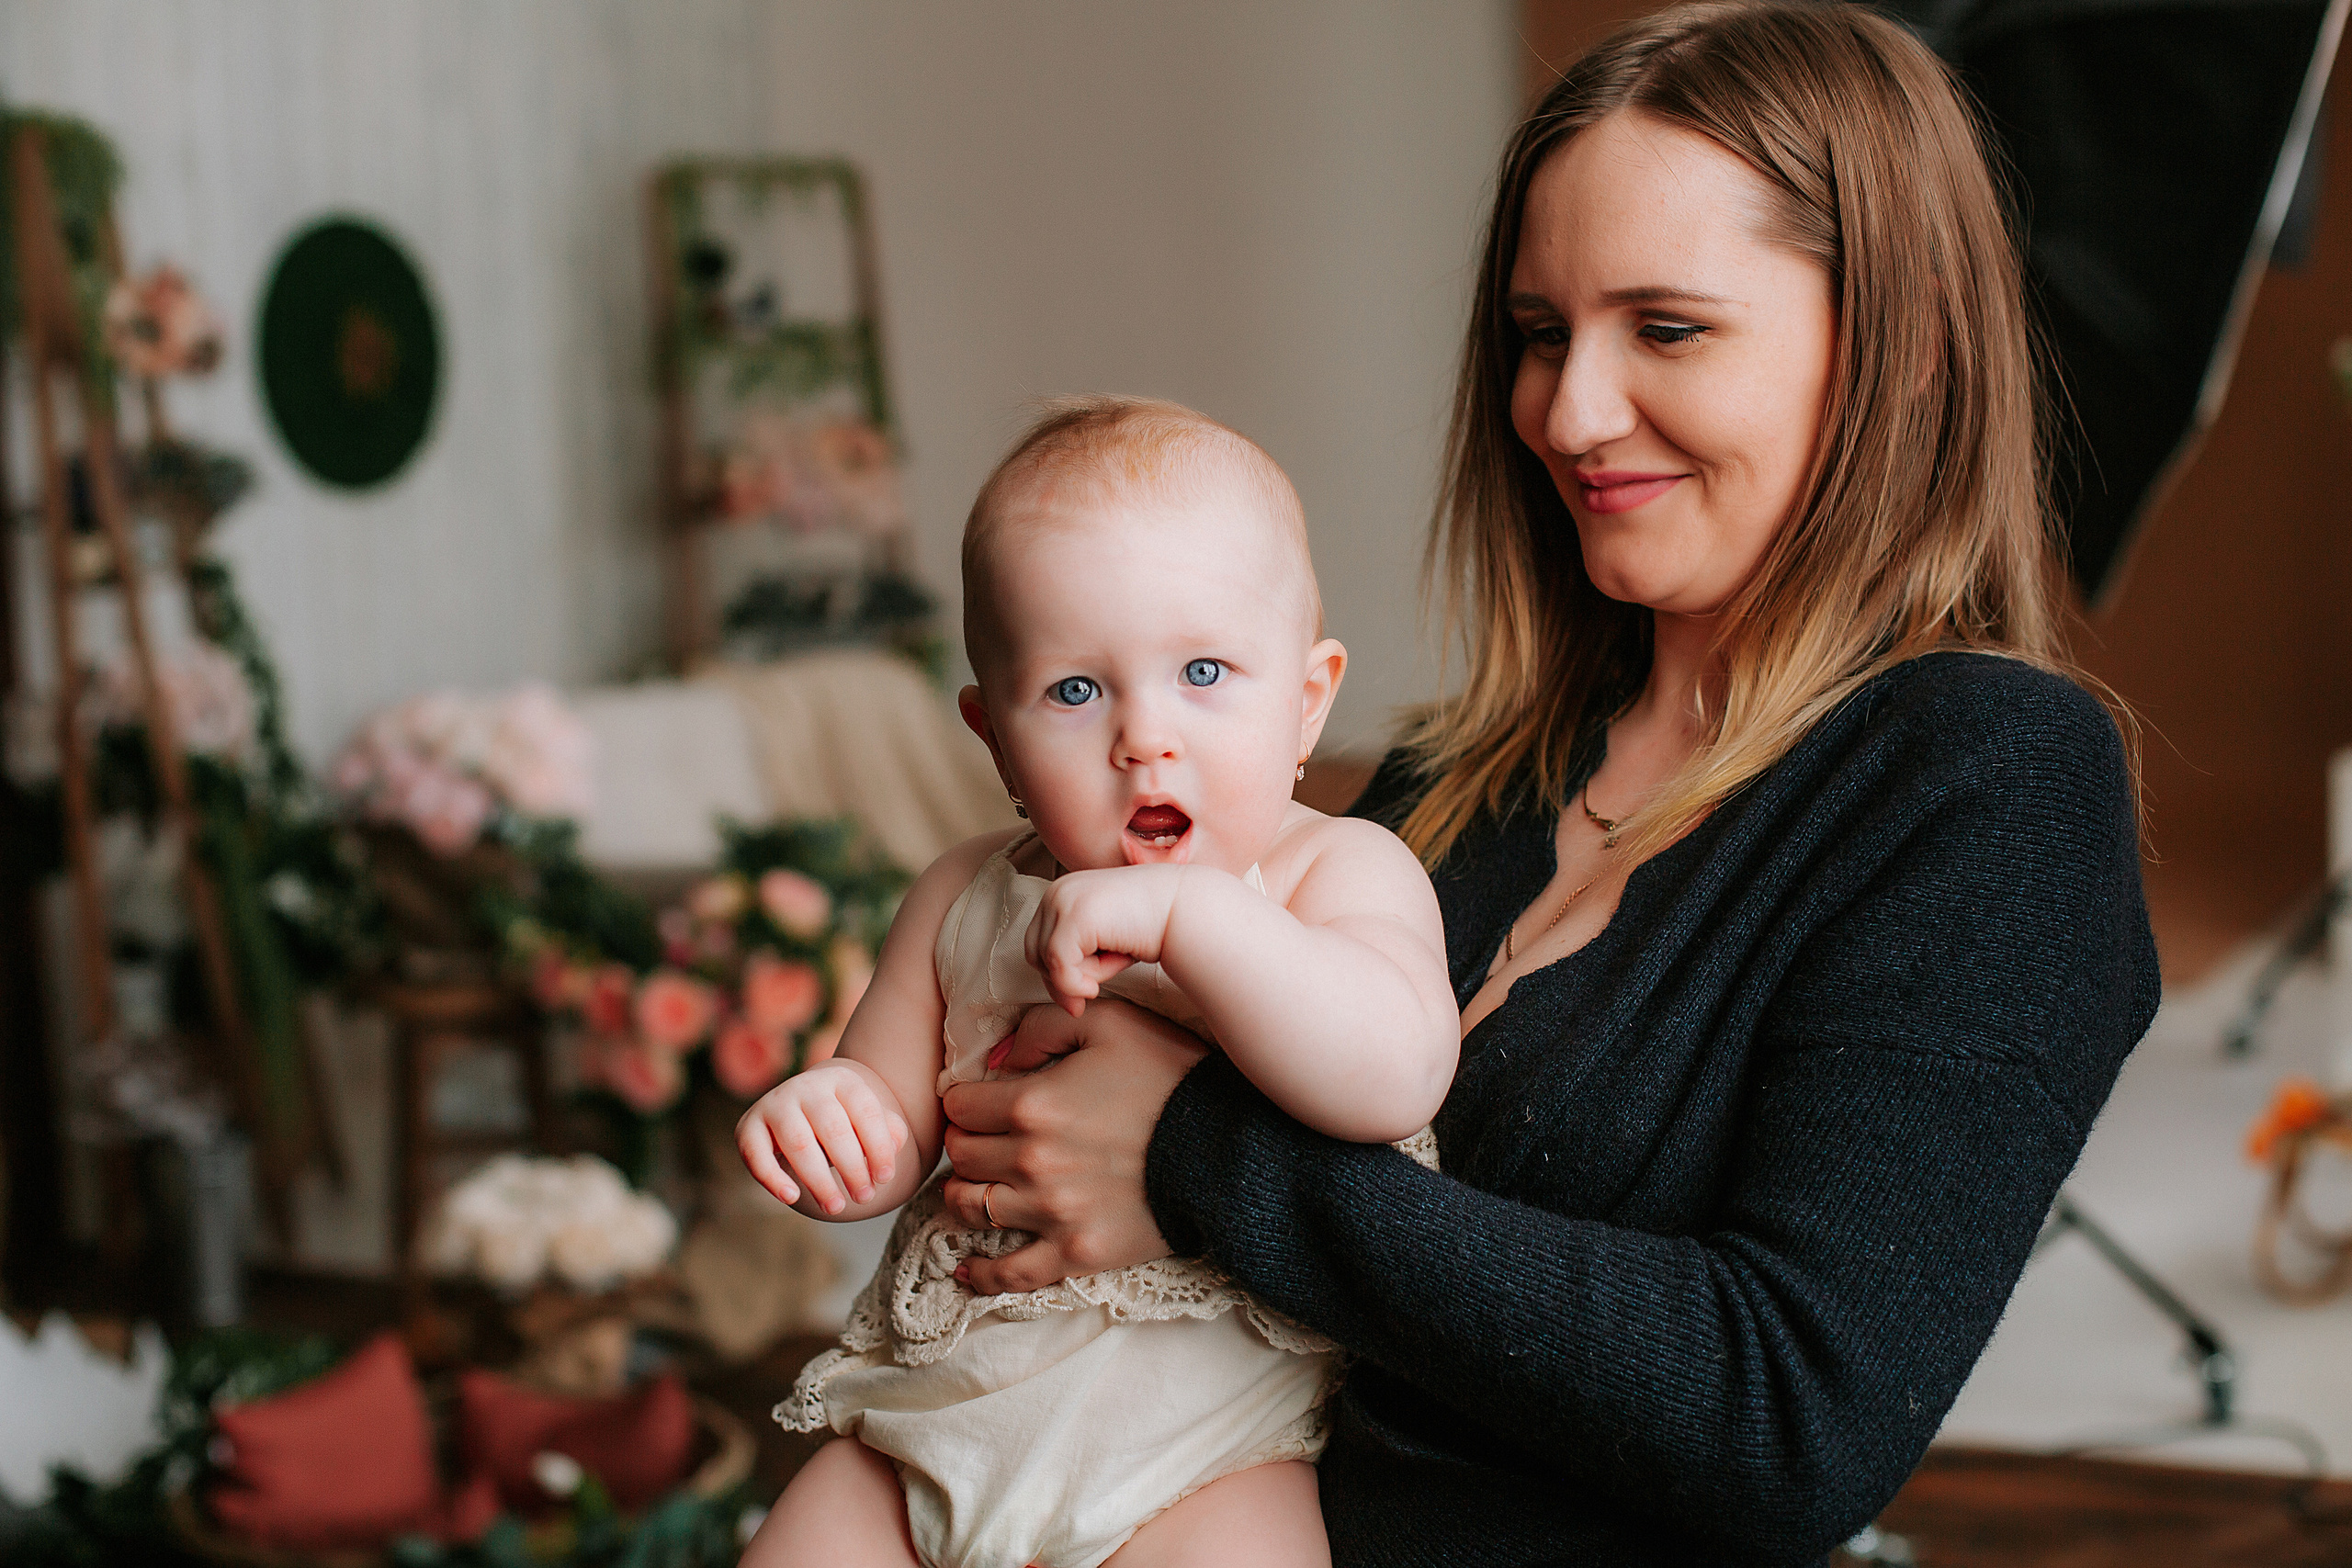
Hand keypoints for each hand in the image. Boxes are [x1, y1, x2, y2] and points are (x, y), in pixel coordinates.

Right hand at [735, 1062, 909, 1214]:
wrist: (800, 1108)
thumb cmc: (844, 1121)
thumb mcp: (868, 1120)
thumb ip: (889, 1130)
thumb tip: (895, 1145)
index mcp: (841, 1080)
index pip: (865, 1110)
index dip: (878, 1147)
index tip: (885, 1179)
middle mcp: (806, 1086)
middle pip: (833, 1128)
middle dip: (852, 1168)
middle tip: (864, 1197)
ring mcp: (774, 1103)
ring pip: (798, 1143)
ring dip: (819, 1180)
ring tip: (836, 1207)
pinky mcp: (747, 1126)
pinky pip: (756, 1154)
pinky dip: (773, 1178)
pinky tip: (792, 1197)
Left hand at [940, 998, 1207, 1293]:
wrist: (1228, 1147)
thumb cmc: (1173, 1077)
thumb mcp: (1112, 1022)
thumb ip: (1043, 1025)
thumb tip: (998, 1057)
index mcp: (1032, 1103)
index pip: (959, 1105)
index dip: (964, 1099)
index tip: (977, 1101)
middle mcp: (1030, 1161)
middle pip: (962, 1155)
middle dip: (966, 1142)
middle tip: (981, 1139)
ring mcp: (1051, 1212)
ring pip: (970, 1208)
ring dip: (964, 1194)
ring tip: (973, 1187)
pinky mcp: (1075, 1252)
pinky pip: (1008, 1274)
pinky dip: (977, 1273)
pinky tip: (962, 1268)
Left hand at [1024, 865, 1186, 1014]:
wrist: (1184, 909)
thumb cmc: (1150, 929)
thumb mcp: (1103, 947)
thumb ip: (1078, 965)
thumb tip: (1067, 1006)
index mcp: (1062, 893)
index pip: (1037, 942)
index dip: (1056, 973)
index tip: (1084, 993)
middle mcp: (1057, 891)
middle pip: (1034, 952)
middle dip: (1063, 977)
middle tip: (1093, 989)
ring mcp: (1064, 900)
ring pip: (1046, 960)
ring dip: (1078, 977)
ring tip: (1109, 969)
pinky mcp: (1075, 916)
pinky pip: (1057, 965)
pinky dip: (1074, 985)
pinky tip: (1096, 987)